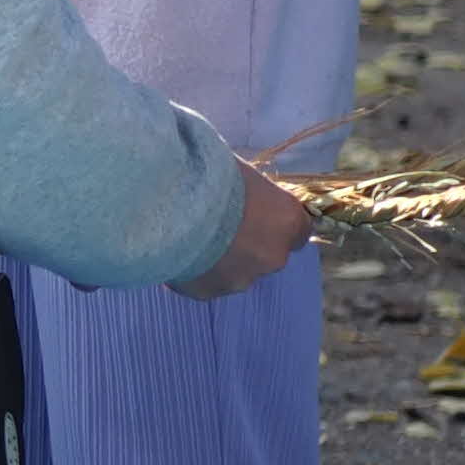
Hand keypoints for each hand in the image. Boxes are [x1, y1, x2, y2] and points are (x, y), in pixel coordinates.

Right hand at [175, 163, 315, 299]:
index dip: (276, 223)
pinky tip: (175, 252)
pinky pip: (205, 283)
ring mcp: (241, 279)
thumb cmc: (207, 174)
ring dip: (221, 260)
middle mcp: (273, 255)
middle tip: (217, 225)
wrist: (165, 203)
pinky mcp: (208, 293)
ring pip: (236, 272)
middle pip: (267, 253)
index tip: (257, 215)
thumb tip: (241, 189)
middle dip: (248, 244)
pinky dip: (194, 271)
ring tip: (190, 239)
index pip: (299, 230)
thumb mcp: (239, 171)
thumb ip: (250, 191)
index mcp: (287, 220)